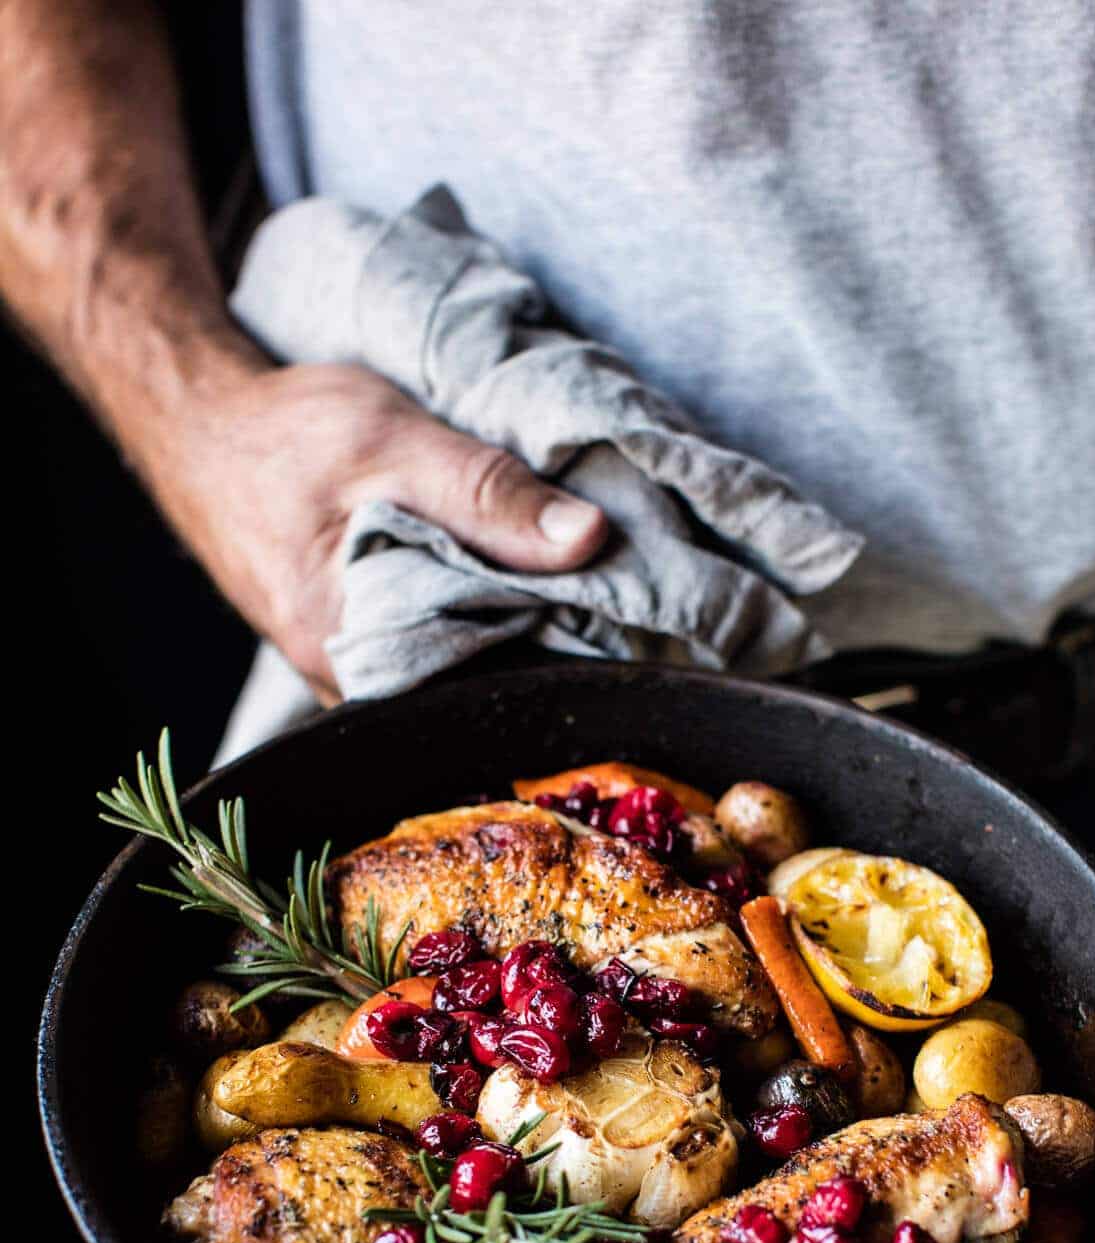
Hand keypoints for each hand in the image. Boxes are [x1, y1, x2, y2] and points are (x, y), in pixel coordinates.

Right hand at [136, 358, 608, 699]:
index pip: (491, 679)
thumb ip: (489, 494)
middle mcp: (353, 680)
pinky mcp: (354, 648)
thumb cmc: (283, 436)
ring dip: (509, 623)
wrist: (200, 430)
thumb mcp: (394, 441)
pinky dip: (473, 614)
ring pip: (459, 666)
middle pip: (479, 679)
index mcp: (357, 648)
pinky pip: (434, 649)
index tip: (613, 601)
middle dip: (542, 636)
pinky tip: (497, 577)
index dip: (561, 644)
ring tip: (550, 574)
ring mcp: (351, 670)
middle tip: (597, 582)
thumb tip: (589, 539)